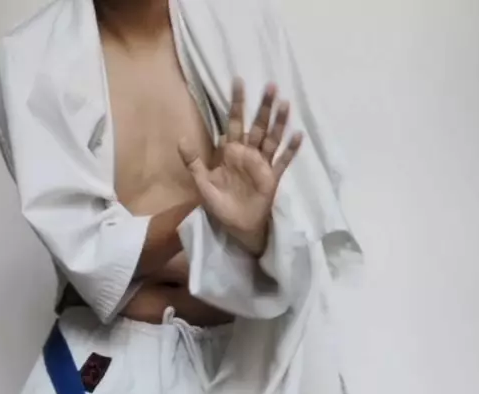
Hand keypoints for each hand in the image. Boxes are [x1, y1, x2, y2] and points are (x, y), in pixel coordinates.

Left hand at [178, 80, 302, 255]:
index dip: (236, 103)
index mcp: (231, 151)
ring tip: (285, 104)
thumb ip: (193, 161)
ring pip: (272, 138)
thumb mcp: (202, 183)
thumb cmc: (221, 204)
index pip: (234, 121)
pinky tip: (298, 136)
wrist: (237, 226)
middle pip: (257, 125)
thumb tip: (180, 139)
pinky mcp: (272, 178)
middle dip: (263, 107)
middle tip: (270, 85)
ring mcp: (262, 164)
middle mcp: (248, 153)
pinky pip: (282, 161)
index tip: (238, 81)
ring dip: (278, 122)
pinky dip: (291, 150)